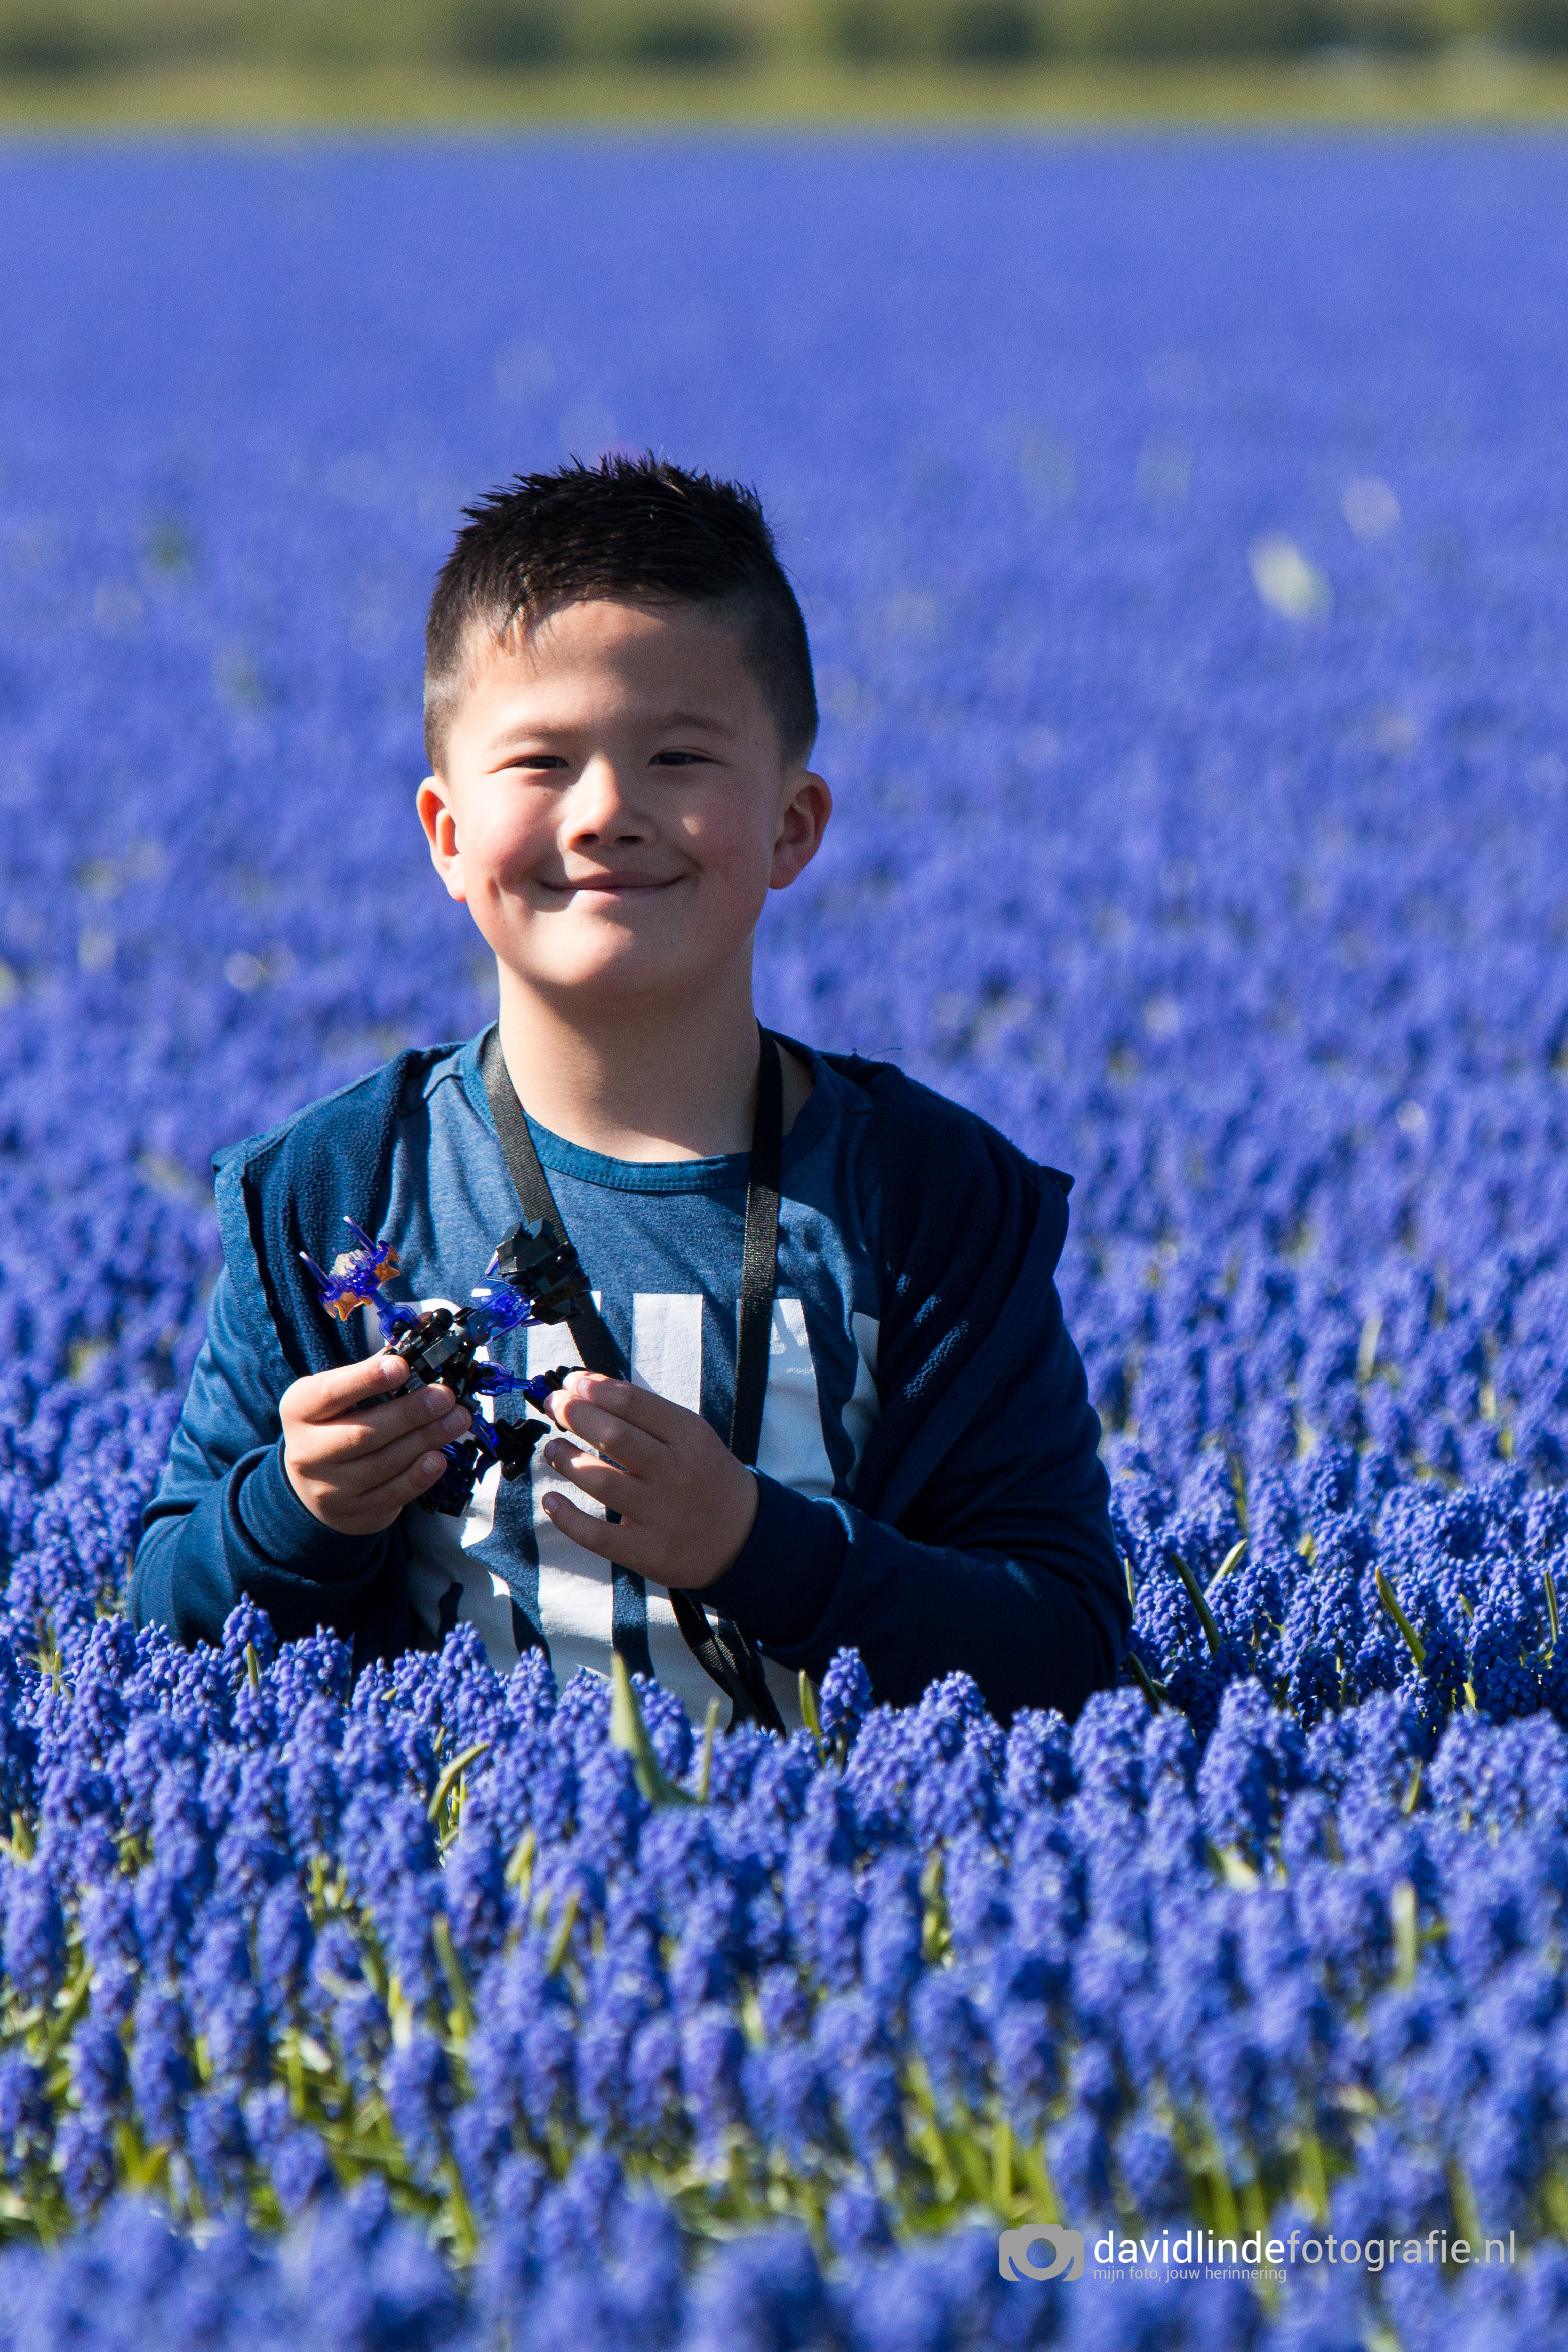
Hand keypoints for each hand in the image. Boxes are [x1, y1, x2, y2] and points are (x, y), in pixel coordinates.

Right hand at [280, 1350, 471, 1534]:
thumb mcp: (338, 1397)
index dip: (365, 1379)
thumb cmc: (335, 1425)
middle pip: (362, 1434)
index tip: (401, 1366)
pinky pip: (393, 1494)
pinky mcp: (356, 1512)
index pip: (329, 1393)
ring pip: (383, 1463)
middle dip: (409, 1413)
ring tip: (457, 1420)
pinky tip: (439, 1458)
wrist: (314, 1487)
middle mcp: (308, 1452)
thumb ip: (372, 1373)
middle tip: (444, 1396)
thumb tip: (420, 1345)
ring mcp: (331, 1487)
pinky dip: (419, 1476)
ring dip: (426, 1440)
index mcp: (300, 1411)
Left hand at [538, 1372, 758, 1590]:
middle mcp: (677, 1472)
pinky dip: (567, 1517)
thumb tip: (586, 1391)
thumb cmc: (706, 1478)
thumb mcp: (693, 1438)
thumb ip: (648, 1417)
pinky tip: (551, 1500)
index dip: (593, 1388)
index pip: (633, 1402)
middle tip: (554, 1405)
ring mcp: (663, 1514)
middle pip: (613, 1436)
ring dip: (566, 1459)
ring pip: (600, 1480)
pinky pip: (597, 1535)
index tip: (571, 1382)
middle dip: (574, 1414)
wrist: (745, 1538)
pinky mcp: (649, 1552)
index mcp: (690, 1437)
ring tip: (553, 1448)